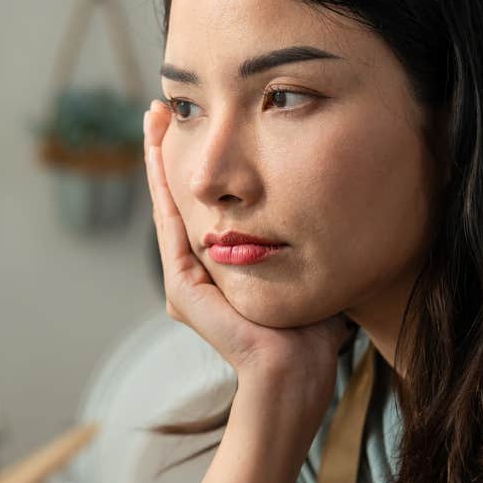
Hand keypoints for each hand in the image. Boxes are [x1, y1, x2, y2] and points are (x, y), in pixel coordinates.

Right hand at [143, 100, 351, 393]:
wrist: (296, 375)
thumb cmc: (311, 332)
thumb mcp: (304, 267)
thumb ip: (299, 238)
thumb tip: (327, 202)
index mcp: (220, 267)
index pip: (204, 204)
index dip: (196, 164)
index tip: (195, 121)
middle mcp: (197, 272)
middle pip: (179, 198)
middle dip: (169, 152)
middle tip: (161, 107)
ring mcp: (186, 282)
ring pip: (168, 206)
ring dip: (158, 160)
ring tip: (155, 118)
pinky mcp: (184, 291)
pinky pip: (171, 228)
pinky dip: (164, 189)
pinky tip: (159, 154)